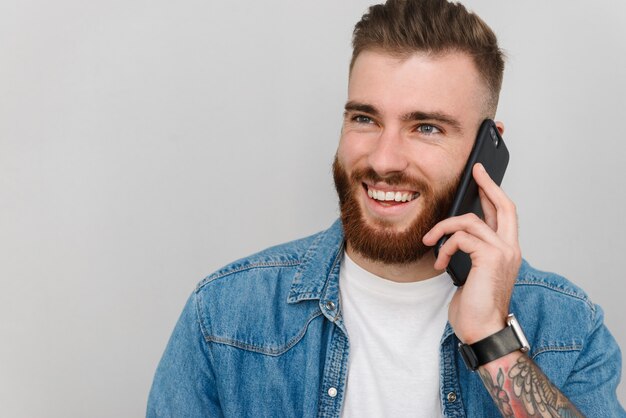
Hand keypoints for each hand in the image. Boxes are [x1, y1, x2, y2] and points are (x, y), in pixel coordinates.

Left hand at [422, 163, 521, 343]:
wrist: (482, 329)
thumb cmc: (475, 305)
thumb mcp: (473, 271)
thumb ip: (471, 250)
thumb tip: (456, 233)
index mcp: (507, 251)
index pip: (505, 214)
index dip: (494, 193)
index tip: (482, 177)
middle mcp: (510, 248)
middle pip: (504, 205)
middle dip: (487, 185)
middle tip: (475, 171)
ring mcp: (503, 251)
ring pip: (470, 221)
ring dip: (443, 230)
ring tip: (431, 243)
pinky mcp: (490, 257)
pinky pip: (461, 237)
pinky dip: (445, 247)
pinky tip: (439, 262)